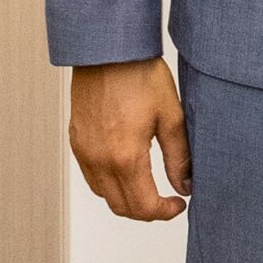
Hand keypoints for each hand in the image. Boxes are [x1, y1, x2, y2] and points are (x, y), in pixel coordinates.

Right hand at [68, 57, 192, 221]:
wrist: (108, 50)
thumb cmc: (139, 75)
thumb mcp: (171, 116)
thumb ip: (179, 158)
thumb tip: (185, 185)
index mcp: (125, 157)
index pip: (143, 207)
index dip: (164, 212)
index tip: (178, 204)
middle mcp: (99, 159)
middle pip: (121, 207)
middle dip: (147, 211)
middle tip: (167, 199)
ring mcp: (84, 151)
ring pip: (104, 195)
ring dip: (126, 199)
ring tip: (148, 186)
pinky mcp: (76, 141)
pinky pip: (91, 176)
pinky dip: (109, 183)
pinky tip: (126, 169)